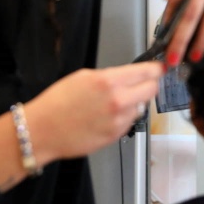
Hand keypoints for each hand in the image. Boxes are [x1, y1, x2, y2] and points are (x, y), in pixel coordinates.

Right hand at [26, 62, 163, 161]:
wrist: (43, 130)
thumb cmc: (57, 103)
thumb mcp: (83, 77)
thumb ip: (110, 76)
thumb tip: (129, 76)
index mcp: (109, 81)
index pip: (148, 72)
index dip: (156, 69)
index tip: (160, 68)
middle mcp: (118, 101)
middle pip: (152, 90)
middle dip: (149, 85)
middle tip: (141, 84)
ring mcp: (119, 120)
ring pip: (141, 108)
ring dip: (133, 104)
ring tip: (111, 105)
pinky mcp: (116, 135)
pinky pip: (129, 122)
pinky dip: (123, 118)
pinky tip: (105, 117)